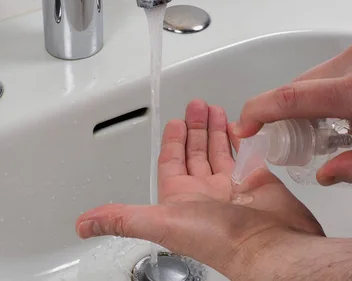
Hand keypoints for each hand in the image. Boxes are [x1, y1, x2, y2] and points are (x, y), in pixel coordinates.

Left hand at [76, 100, 323, 279]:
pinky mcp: (258, 182)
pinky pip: (248, 155)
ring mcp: (232, 188)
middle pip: (196, 153)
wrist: (268, 246)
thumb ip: (121, 219)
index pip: (171, 162)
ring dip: (216, 130)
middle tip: (196, 105)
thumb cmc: (217, 239)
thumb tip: (84, 224)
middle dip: (195, 128)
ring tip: (215, 109)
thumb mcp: (159, 223)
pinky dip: (243, 140)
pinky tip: (240, 126)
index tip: (174, 121)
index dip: (172, 141)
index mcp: (182, 199)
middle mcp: (206, 194)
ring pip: (220, 152)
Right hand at [236, 30, 351, 188]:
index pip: (291, 98)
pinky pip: (340, 65)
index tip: (244, 126)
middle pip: (300, 87)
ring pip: (318, 76)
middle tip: (308, 139)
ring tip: (350, 123)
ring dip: (320, 100)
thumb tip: (329, 173)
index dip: (258, 112)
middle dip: (294, 114)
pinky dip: (338, 86)